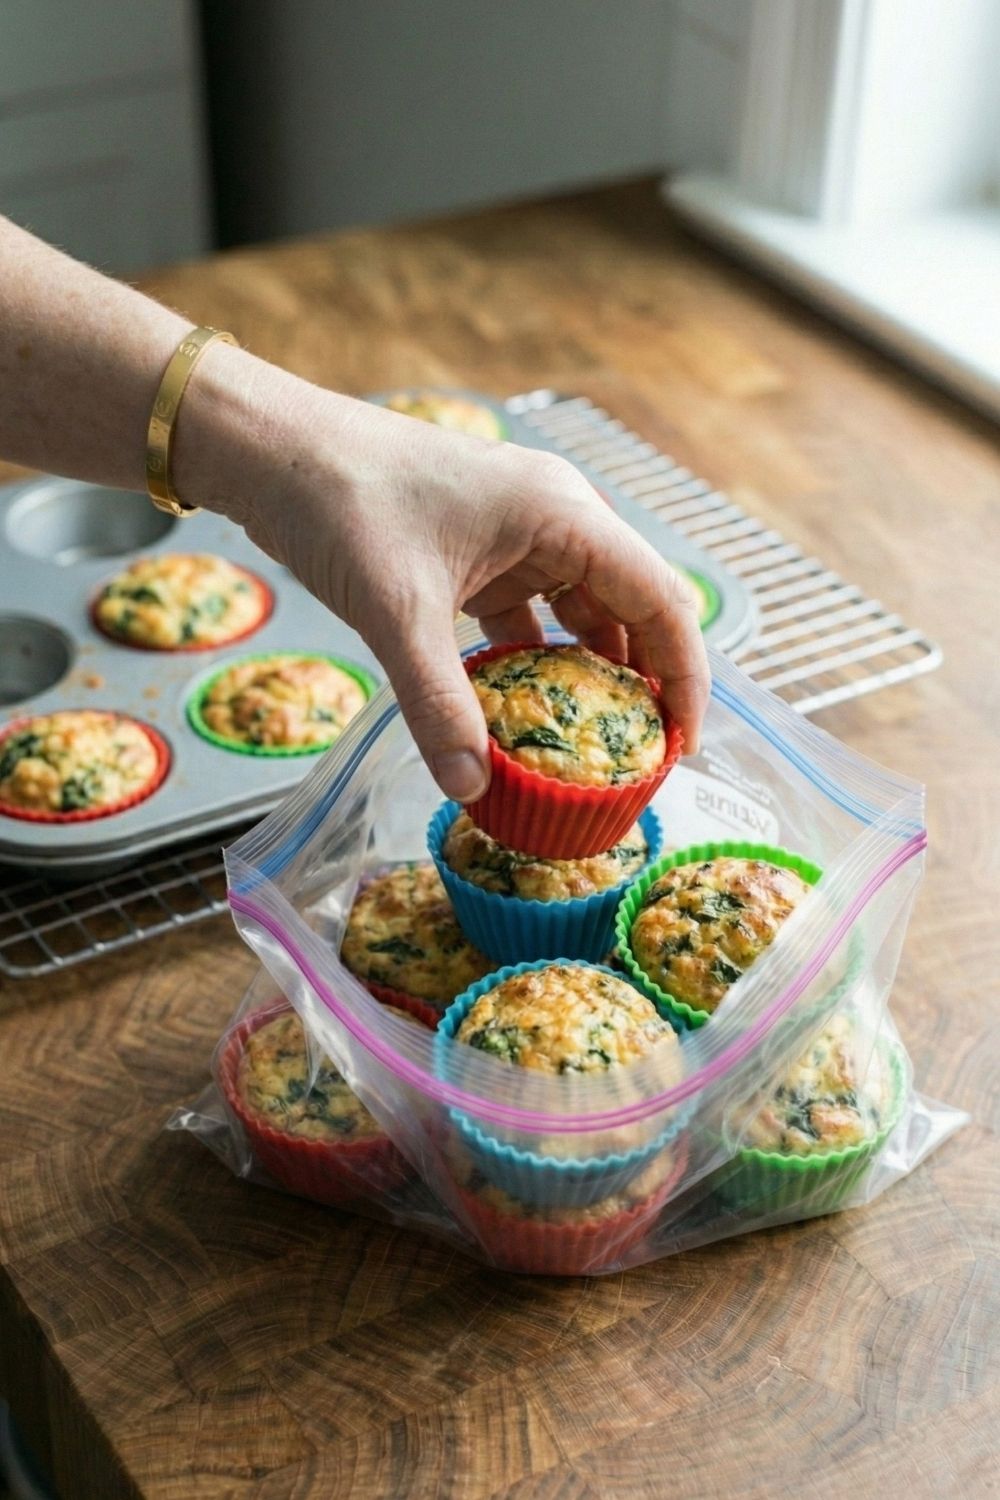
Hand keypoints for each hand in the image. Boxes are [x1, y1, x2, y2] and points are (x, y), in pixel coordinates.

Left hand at [176, 357, 710, 802]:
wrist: (273, 450)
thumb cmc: (342, 502)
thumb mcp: (396, 610)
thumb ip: (438, 702)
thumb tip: (472, 788)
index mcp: (564, 515)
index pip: (660, 599)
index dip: (683, 675)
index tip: (681, 744)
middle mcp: (556, 518)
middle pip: (629, 607)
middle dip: (641, 681)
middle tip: (641, 758)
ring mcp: (518, 533)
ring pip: (580, 612)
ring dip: (586, 673)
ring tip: (591, 744)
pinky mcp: (481, 551)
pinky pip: (530, 613)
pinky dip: (532, 660)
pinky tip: (518, 709)